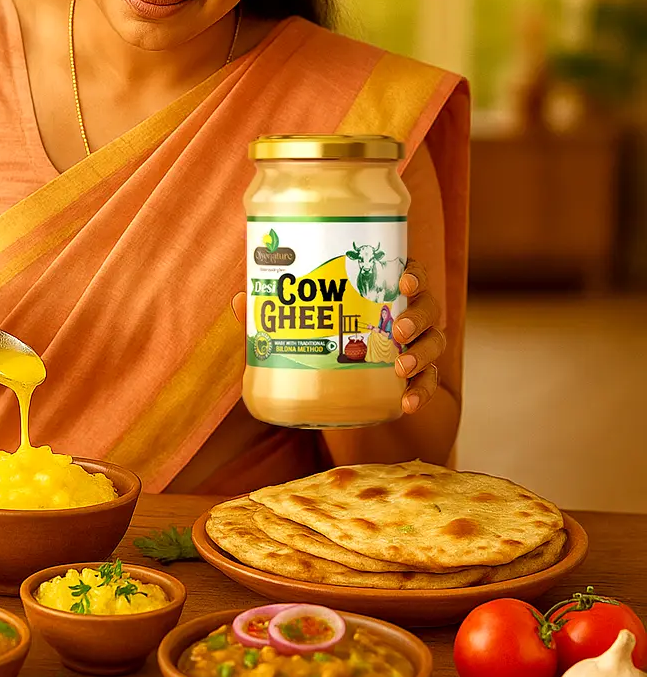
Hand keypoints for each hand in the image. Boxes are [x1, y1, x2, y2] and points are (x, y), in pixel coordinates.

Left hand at [230, 257, 445, 415]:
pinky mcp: (417, 378)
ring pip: (435, 342)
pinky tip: (406, 403)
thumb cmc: (322, 336)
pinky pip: (430, 383)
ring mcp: (416, 346)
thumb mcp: (296, 323)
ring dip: (421, 353)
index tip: (403, 282)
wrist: (341, 384)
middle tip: (395, 330)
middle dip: (417, 317)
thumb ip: (274, 312)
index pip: (409, 272)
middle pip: (428, 306)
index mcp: (382, 290)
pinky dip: (422, 392)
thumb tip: (242, 299)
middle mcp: (406, 314)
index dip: (413, 275)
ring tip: (400, 366)